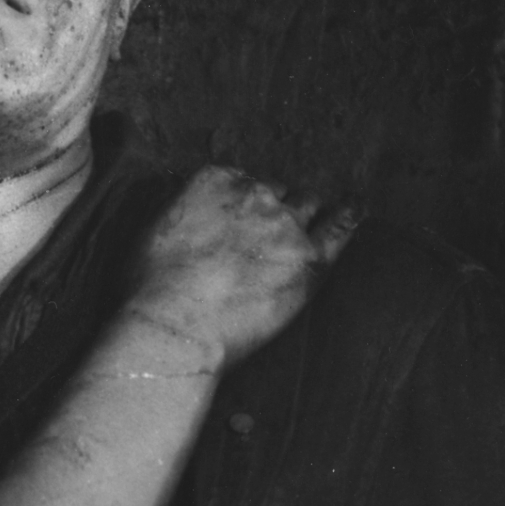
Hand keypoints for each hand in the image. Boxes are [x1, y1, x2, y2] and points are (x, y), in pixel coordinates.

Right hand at [118, 166, 357, 373]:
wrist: (175, 326)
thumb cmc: (151, 286)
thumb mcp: (153, 228)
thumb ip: (184, 208)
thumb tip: (195, 212)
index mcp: (215, 179)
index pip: (241, 179)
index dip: (240, 202)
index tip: (237, 219)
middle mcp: (255, 193)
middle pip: (276, 191)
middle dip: (272, 208)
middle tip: (263, 237)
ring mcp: (286, 224)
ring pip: (307, 204)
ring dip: (303, 215)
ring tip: (299, 232)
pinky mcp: (310, 259)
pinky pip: (340, 227)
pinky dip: (348, 216)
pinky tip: (353, 211)